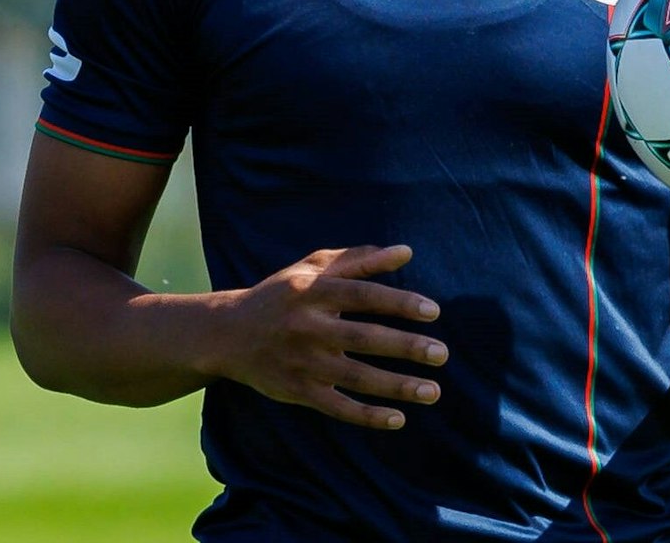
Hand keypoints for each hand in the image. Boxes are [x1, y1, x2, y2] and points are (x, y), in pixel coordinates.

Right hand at [210, 244, 446, 430]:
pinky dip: (367, 415)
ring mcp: (302, 361)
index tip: (433, 311)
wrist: (227, 333)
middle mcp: (307, 326)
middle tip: (442, 353)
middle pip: (364, 337)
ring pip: (356, 377)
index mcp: (312, 292)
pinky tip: (398, 419)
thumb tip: (405, 252)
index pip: (362, 295)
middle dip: (406, 347)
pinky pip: (337, 407)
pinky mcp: (297, 390)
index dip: (399, 302)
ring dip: (397, 386)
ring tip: (433, 391)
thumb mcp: (311, 268)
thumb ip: (358, 259)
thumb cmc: (280, 295)